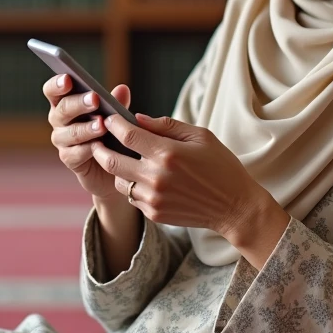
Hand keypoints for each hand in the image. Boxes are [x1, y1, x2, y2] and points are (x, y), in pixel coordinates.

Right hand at [43, 74, 131, 204]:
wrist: (114, 166)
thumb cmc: (110, 132)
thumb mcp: (115, 115)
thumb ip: (116, 103)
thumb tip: (123, 89)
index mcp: (65, 102)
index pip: (53, 91)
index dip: (58, 84)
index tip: (68, 78)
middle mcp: (59, 120)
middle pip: (62, 109)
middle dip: (78, 103)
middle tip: (94, 99)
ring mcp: (62, 140)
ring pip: (70, 132)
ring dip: (86, 128)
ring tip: (101, 125)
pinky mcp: (69, 158)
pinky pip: (75, 153)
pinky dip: (87, 149)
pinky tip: (98, 147)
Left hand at [91, 113, 290, 267]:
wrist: (234, 207)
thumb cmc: (220, 166)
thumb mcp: (200, 137)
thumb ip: (166, 126)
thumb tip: (137, 118)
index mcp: (167, 153)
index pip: (127, 135)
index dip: (114, 124)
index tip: (110, 118)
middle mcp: (156, 177)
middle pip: (111, 161)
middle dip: (100, 148)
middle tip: (98, 140)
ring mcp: (153, 198)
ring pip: (118, 181)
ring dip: (117, 169)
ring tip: (123, 160)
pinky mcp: (154, 213)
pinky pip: (132, 196)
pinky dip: (132, 185)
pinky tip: (142, 177)